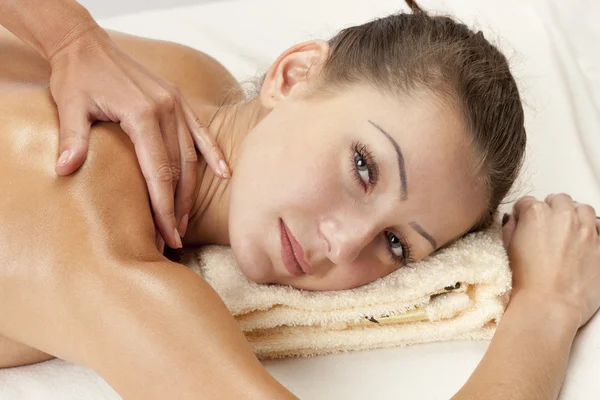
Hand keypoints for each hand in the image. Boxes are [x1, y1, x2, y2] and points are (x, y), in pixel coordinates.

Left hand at [47, 27, 230, 249]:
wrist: (87, 45)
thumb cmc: (77, 76)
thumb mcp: (70, 105)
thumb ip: (73, 138)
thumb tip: (65, 170)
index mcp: (143, 113)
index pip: (159, 171)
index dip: (163, 207)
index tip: (166, 235)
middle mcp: (166, 109)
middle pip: (178, 169)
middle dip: (175, 207)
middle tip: (173, 237)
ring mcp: (176, 104)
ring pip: (191, 156)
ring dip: (189, 190)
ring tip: (184, 219)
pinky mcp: (179, 101)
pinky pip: (201, 132)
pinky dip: (213, 154)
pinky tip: (224, 174)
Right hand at [502, 194, 599, 327]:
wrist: (549, 305)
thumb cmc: (526, 282)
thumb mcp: (507, 250)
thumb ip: (511, 228)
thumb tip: (515, 221)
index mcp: (536, 214)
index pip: (528, 202)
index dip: (523, 213)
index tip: (523, 221)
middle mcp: (563, 217)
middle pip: (558, 200)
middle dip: (551, 209)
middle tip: (545, 225)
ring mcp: (586, 231)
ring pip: (583, 209)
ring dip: (574, 215)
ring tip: (567, 230)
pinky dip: (593, 231)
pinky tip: (584, 240)